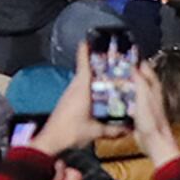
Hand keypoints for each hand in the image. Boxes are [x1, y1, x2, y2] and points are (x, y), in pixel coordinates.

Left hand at [35, 42, 110, 157]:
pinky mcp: (68, 101)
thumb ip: (113, 130)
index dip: (85, 51)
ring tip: (110, 74)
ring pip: (83, 80)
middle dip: (97, 64)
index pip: (82, 64)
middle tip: (111, 59)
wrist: (50, 140)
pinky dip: (90, 87)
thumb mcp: (95, 131)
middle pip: (85, 71)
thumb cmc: (70, 132)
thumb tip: (128, 128)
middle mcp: (74, 88)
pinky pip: (81, 89)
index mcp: (80, 89)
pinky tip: (99, 93)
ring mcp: (69, 94)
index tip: (89, 39)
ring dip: (94, 76)